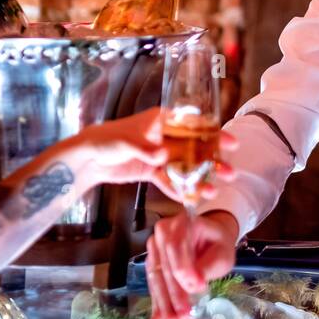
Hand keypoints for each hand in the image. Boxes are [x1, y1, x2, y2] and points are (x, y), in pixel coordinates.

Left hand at [63, 108, 237, 201]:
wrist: (87, 158)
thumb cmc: (106, 140)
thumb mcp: (127, 142)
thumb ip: (147, 150)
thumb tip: (163, 156)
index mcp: (163, 120)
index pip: (194, 125)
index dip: (214, 134)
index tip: (231, 143)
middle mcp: (166, 136)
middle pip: (195, 148)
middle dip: (213, 161)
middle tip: (230, 173)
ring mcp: (160, 154)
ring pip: (185, 167)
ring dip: (199, 179)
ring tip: (212, 192)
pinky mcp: (152, 170)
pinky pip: (169, 180)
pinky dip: (178, 189)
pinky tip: (191, 198)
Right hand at [146, 208, 239, 318]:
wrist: (211, 239)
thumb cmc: (218, 245)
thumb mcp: (223, 254)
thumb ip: (209, 266)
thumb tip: (194, 284)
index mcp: (183, 222)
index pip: (176, 246)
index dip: (184, 270)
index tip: (197, 289)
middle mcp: (163, 231)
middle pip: (163, 265)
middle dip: (172, 294)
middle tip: (181, 316)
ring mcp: (155, 247)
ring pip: (156, 277)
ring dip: (163, 302)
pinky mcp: (152, 261)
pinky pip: (153, 283)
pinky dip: (158, 302)